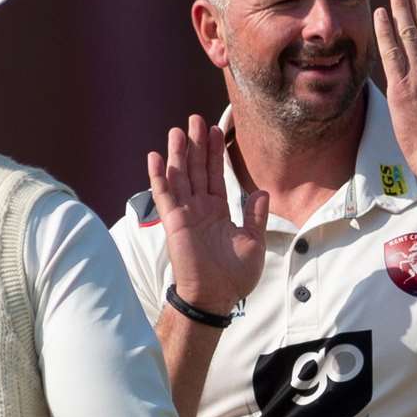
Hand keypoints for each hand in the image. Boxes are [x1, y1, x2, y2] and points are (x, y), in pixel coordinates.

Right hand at [150, 115, 267, 313]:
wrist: (216, 297)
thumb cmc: (234, 276)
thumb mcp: (254, 242)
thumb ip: (255, 216)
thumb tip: (262, 192)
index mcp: (218, 210)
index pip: (216, 174)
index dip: (215, 152)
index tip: (215, 128)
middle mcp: (200, 208)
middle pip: (197, 169)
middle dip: (196, 144)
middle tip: (194, 119)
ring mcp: (185, 213)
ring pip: (180, 176)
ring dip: (178, 153)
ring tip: (177, 130)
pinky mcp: (174, 222)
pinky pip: (165, 195)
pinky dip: (158, 176)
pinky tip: (154, 156)